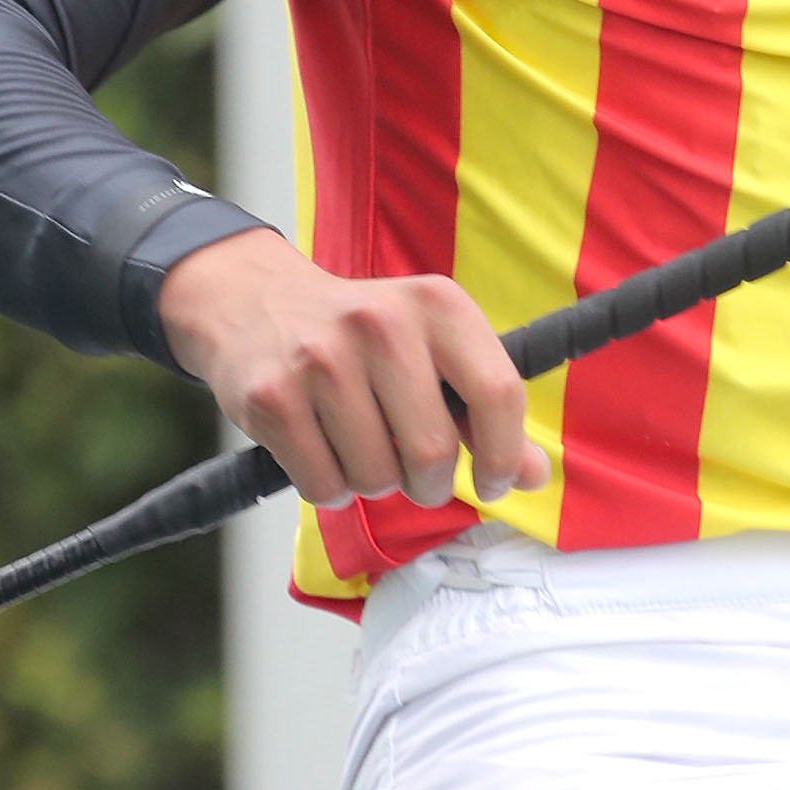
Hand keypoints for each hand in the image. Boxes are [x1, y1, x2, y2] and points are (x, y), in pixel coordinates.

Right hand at [156, 228, 551, 512]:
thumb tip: (533, 475)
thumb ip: (486, 406)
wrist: (256, 301)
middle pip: (432, 452)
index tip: (493, 481)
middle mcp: (380, 323)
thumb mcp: (433, 346)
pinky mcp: (270, 397)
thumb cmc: (361, 335)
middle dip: (428, 483)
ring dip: (374, 483)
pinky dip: (330, 488)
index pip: (498, 393)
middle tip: (414, 472)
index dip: (503, 455)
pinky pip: (324, 486)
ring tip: (360, 445)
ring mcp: (320, 359)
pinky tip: (322, 448)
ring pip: (376, 477)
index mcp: (437, 304)